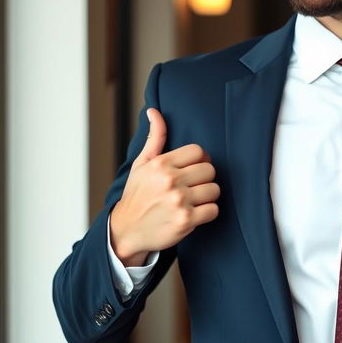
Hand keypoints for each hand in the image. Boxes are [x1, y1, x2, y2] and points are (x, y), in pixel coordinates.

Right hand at [109, 108, 219, 266]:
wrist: (126, 231)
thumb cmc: (137, 195)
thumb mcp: (141, 164)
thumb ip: (154, 138)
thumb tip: (154, 111)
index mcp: (161, 164)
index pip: (199, 151)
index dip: (200, 160)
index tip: (193, 170)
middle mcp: (170, 181)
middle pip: (210, 170)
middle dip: (204, 179)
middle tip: (192, 187)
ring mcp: (179, 201)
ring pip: (214, 190)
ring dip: (207, 196)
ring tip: (193, 200)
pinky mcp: (186, 220)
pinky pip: (214, 210)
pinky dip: (207, 213)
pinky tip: (195, 213)